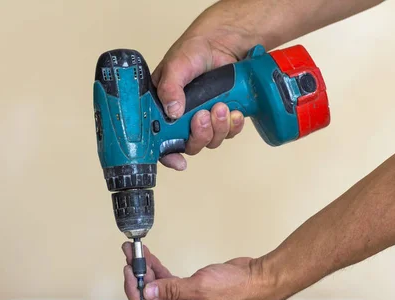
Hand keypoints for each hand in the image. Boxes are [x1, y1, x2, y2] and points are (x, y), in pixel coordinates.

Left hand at [121, 242, 276, 299]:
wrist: (256, 280)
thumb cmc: (236, 288)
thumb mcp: (200, 287)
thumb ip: (171, 290)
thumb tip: (146, 292)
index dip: (133, 289)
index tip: (128, 269)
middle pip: (149, 295)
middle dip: (136, 274)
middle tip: (129, 253)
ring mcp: (185, 299)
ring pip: (157, 286)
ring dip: (146, 269)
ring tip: (135, 251)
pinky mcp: (191, 288)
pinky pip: (168, 280)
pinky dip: (158, 269)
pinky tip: (152, 258)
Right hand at [154, 33, 252, 170]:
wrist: (224, 43)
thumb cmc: (194, 51)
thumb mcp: (176, 65)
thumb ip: (170, 87)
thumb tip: (172, 112)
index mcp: (163, 109)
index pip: (160, 141)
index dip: (168, 155)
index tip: (179, 161)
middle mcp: (182, 119)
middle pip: (189, 145)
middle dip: (199, 135)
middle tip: (203, 116)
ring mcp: (204, 119)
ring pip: (211, 141)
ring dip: (217, 128)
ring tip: (221, 107)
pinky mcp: (223, 118)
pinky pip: (229, 132)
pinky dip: (233, 125)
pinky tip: (234, 112)